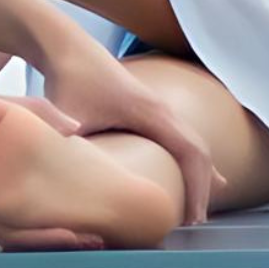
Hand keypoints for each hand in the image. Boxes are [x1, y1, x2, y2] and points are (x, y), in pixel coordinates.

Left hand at [31, 53, 218, 224]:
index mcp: (153, 113)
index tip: (193, 218)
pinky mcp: (147, 107)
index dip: (198, 188)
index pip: (192, 154)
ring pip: (193, 143)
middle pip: (200, 151)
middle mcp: (162, 109)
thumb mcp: (66, 112)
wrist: (65, 45)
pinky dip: (188, 159)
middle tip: (195, 222)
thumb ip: (69, 135)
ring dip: (199, 173)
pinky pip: (180, 137)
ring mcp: (157, 106)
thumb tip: (71, 156)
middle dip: (203, 187)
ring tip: (198, 207)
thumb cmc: (67, 78)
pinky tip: (188, 173)